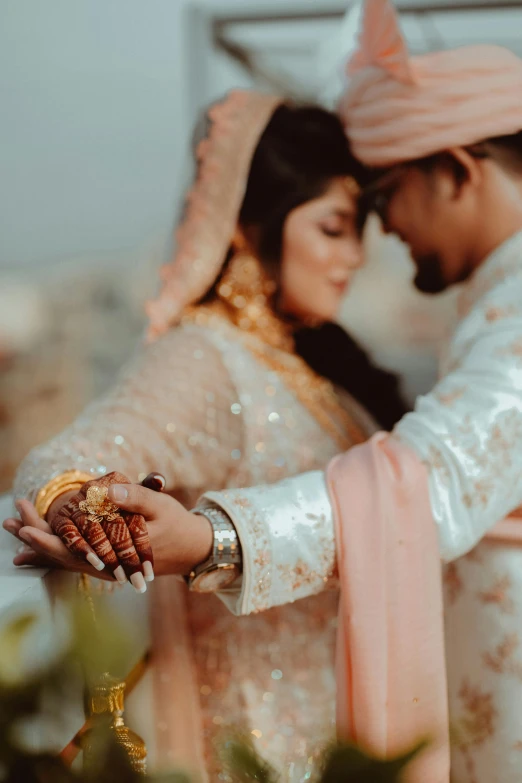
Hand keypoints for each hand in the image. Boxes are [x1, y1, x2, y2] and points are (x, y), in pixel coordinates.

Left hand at [4, 483, 212, 586]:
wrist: (193, 550)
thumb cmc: (178, 525)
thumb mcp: (162, 506)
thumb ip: (137, 497)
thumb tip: (107, 491)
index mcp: (116, 552)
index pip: (73, 549)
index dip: (45, 538)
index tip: (22, 526)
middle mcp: (106, 565)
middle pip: (60, 555)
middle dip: (33, 537)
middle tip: (8, 520)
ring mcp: (105, 567)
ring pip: (64, 559)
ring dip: (38, 544)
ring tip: (12, 528)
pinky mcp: (106, 563)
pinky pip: (74, 560)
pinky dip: (52, 552)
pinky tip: (31, 551)